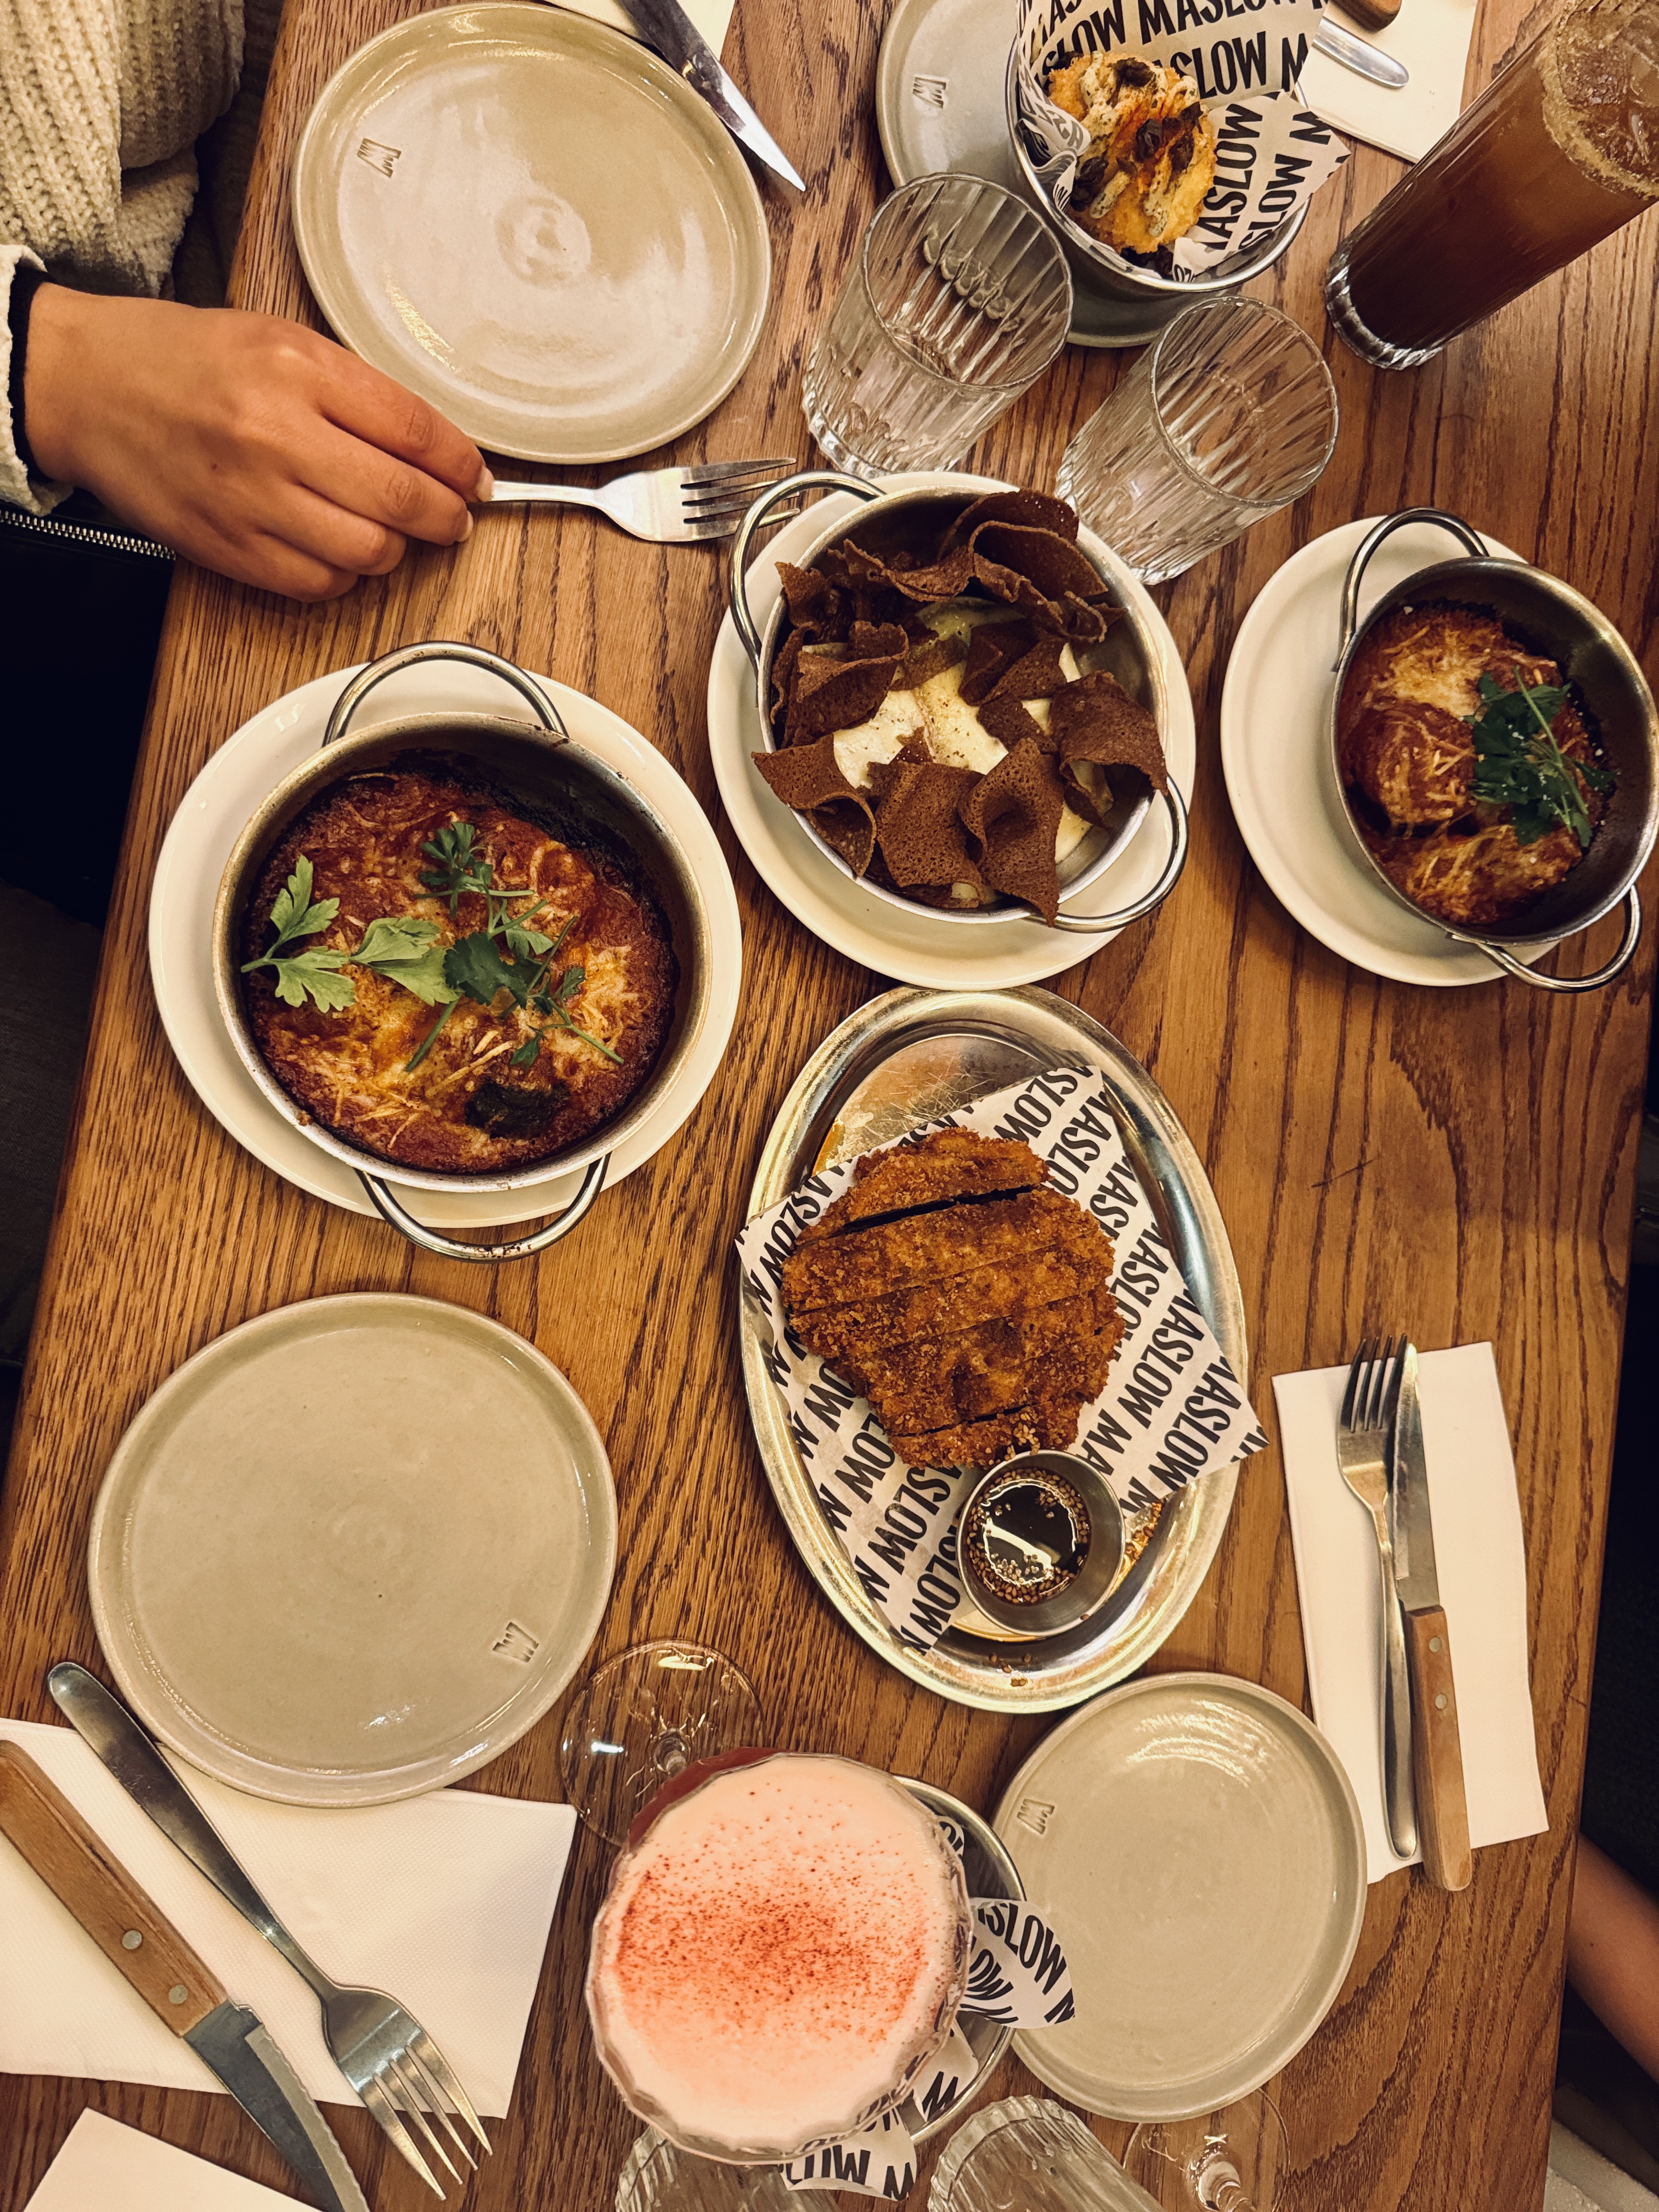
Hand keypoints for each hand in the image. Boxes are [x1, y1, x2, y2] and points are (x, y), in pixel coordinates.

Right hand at [22, 286, 491, 600]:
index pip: (416, 431)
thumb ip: (359, 392)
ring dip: (396, 549)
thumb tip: (437, 450)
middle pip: (402, 501)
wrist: (88, 386)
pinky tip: (340, 548)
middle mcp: (276, 435)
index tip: (476, 481)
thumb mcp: (279, 340)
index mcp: (297, 369)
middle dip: (446, 518)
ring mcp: (250, 498)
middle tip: (453, 518)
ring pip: (369, 552)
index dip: (461, 467)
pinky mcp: (227, 546)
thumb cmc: (186, 359)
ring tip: (390, 530)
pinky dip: (346, 574)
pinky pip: (318, 583)